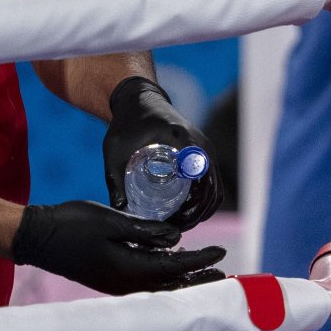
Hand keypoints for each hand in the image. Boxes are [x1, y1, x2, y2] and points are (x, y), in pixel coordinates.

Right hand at [11, 200, 227, 294]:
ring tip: (204, 274)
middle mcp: (126, 284)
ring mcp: (116, 285)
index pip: (175, 267)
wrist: (37, 237)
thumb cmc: (72, 224)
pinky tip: (171, 267)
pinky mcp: (109, 280)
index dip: (200, 260)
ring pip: (160, 287)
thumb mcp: (112, 221)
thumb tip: (177, 237)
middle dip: (199, 280)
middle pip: (172, 286)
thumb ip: (146, 229)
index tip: (221, 252)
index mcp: (129, 269)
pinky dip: (165, 278)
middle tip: (223, 274)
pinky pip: (146, 284)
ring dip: (184, 281)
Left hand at [103, 76, 221, 228]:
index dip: (195, 206)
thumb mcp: (116, 148)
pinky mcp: (202, 154)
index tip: (177, 222)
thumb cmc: (127, 122)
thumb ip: (115, 178)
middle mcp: (201, 146)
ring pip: (214, 188)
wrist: (139, 99)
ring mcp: (204, 150)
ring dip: (202, 209)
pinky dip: (204, 199)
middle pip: (212, 190)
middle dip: (198, 214)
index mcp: (184, 141)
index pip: (203, 180)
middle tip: (175, 230)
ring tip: (179, 225)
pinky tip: (185, 212)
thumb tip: (118, 209)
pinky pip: (211, 182)